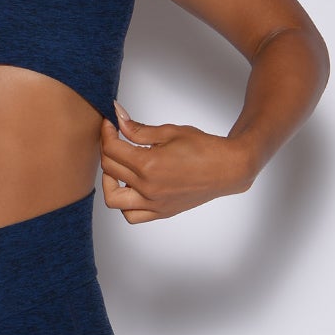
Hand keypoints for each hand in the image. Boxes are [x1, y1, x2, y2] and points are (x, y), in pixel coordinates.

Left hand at [99, 100, 252, 222]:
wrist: (227, 168)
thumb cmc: (204, 148)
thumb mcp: (170, 132)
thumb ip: (139, 130)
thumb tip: (119, 118)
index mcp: (149, 165)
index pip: (112, 149)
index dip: (107, 132)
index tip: (110, 124)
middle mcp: (148, 187)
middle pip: (109, 169)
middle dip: (107, 150)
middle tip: (114, 140)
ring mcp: (154, 203)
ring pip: (113, 199)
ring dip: (110, 182)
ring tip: (118, 169)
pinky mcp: (161, 212)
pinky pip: (132, 215)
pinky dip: (125, 204)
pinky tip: (132, 188)